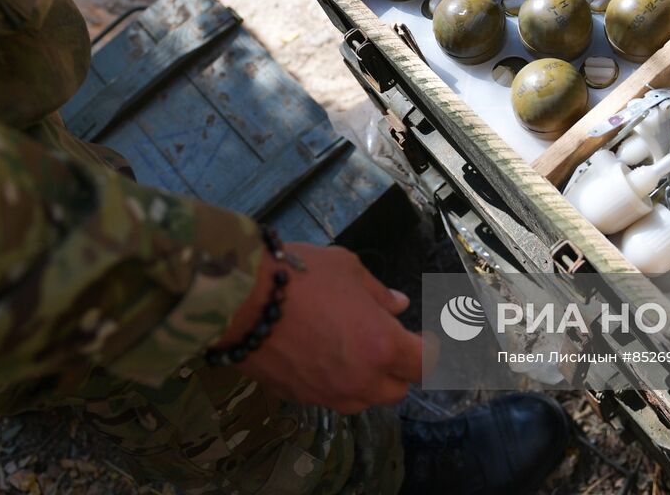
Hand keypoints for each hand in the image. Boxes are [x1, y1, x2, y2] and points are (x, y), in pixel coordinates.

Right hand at [221, 243, 424, 413]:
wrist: (240, 299)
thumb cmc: (301, 276)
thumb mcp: (348, 269)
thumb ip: (377, 293)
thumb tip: (398, 305)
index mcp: (382, 347)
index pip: (424, 365)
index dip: (430, 352)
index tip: (426, 340)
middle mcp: (360, 380)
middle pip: (396, 390)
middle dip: (398, 370)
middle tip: (386, 342)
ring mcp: (328, 394)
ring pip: (362, 400)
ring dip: (367, 381)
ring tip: (352, 350)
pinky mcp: (298, 398)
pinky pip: (329, 397)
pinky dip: (334, 382)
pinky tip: (320, 355)